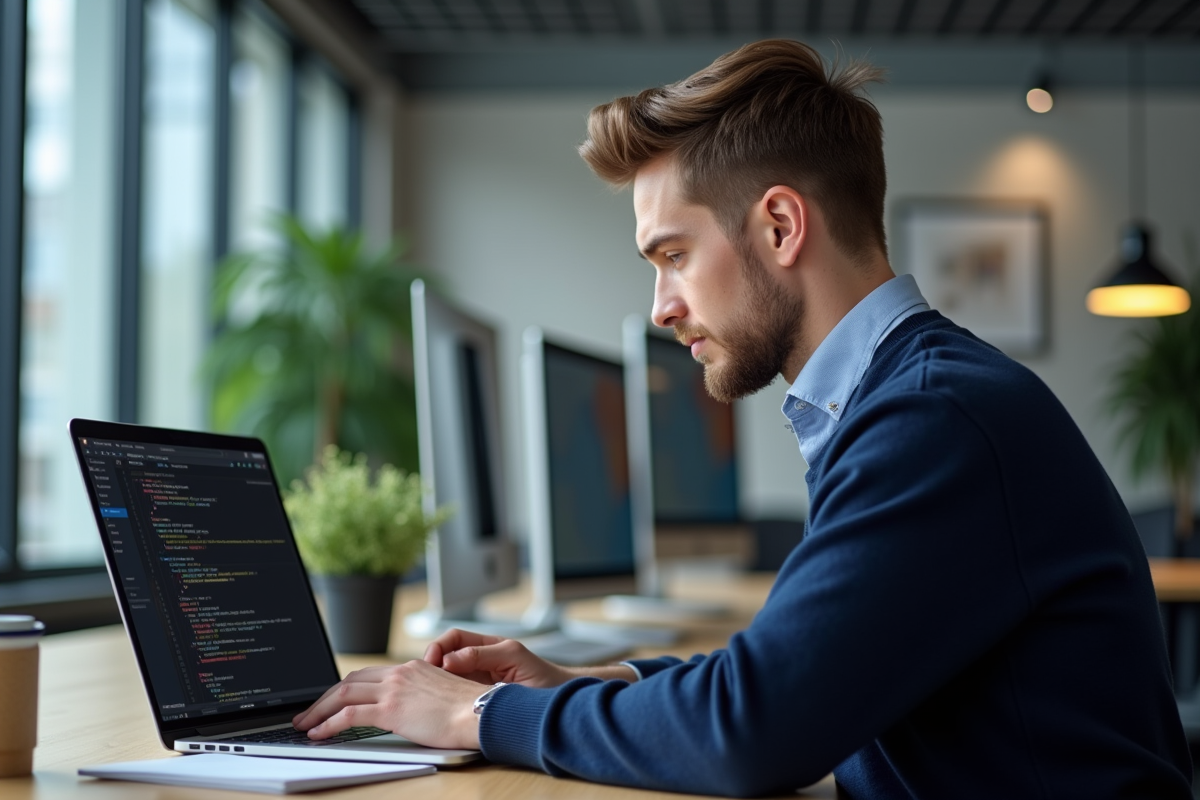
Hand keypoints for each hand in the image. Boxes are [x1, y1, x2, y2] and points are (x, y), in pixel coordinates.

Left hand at [292, 661, 481, 748]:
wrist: (481, 712)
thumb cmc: (470, 710)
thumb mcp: (441, 695)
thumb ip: (421, 697)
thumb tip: (410, 712)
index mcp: (412, 668)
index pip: (367, 675)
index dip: (345, 689)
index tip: (332, 701)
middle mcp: (400, 673)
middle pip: (349, 681)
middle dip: (324, 698)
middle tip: (308, 713)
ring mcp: (394, 689)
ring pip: (343, 694)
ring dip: (318, 710)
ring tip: (305, 724)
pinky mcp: (391, 709)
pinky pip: (349, 715)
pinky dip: (328, 723)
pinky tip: (319, 734)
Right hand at [424, 629, 575, 687]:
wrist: (559, 702)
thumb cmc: (544, 677)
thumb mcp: (513, 658)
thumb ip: (483, 655)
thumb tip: (450, 660)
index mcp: (488, 646)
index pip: (454, 639)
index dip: (440, 647)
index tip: (434, 661)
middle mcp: (480, 662)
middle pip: (445, 655)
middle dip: (431, 663)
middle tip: (425, 677)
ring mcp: (477, 681)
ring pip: (446, 676)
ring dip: (435, 681)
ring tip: (431, 690)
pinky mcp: (476, 699)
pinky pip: (454, 694)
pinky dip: (444, 696)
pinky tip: (442, 703)